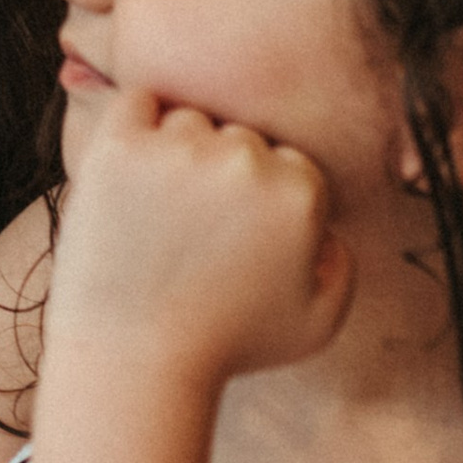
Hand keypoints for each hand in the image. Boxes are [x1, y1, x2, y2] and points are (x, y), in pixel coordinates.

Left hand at [50, 89, 351, 383]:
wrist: (134, 361)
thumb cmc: (227, 346)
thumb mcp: (318, 322)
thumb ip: (343, 263)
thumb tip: (329, 222)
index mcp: (300, 189)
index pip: (286, 160)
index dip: (261, 200)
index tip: (234, 240)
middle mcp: (245, 159)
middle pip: (238, 135)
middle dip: (221, 176)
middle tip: (193, 233)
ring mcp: (178, 150)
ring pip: (187, 120)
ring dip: (176, 154)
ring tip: (158, 218)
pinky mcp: (119, 148)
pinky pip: (137, 101)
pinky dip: (136, 124)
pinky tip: (132, 172)